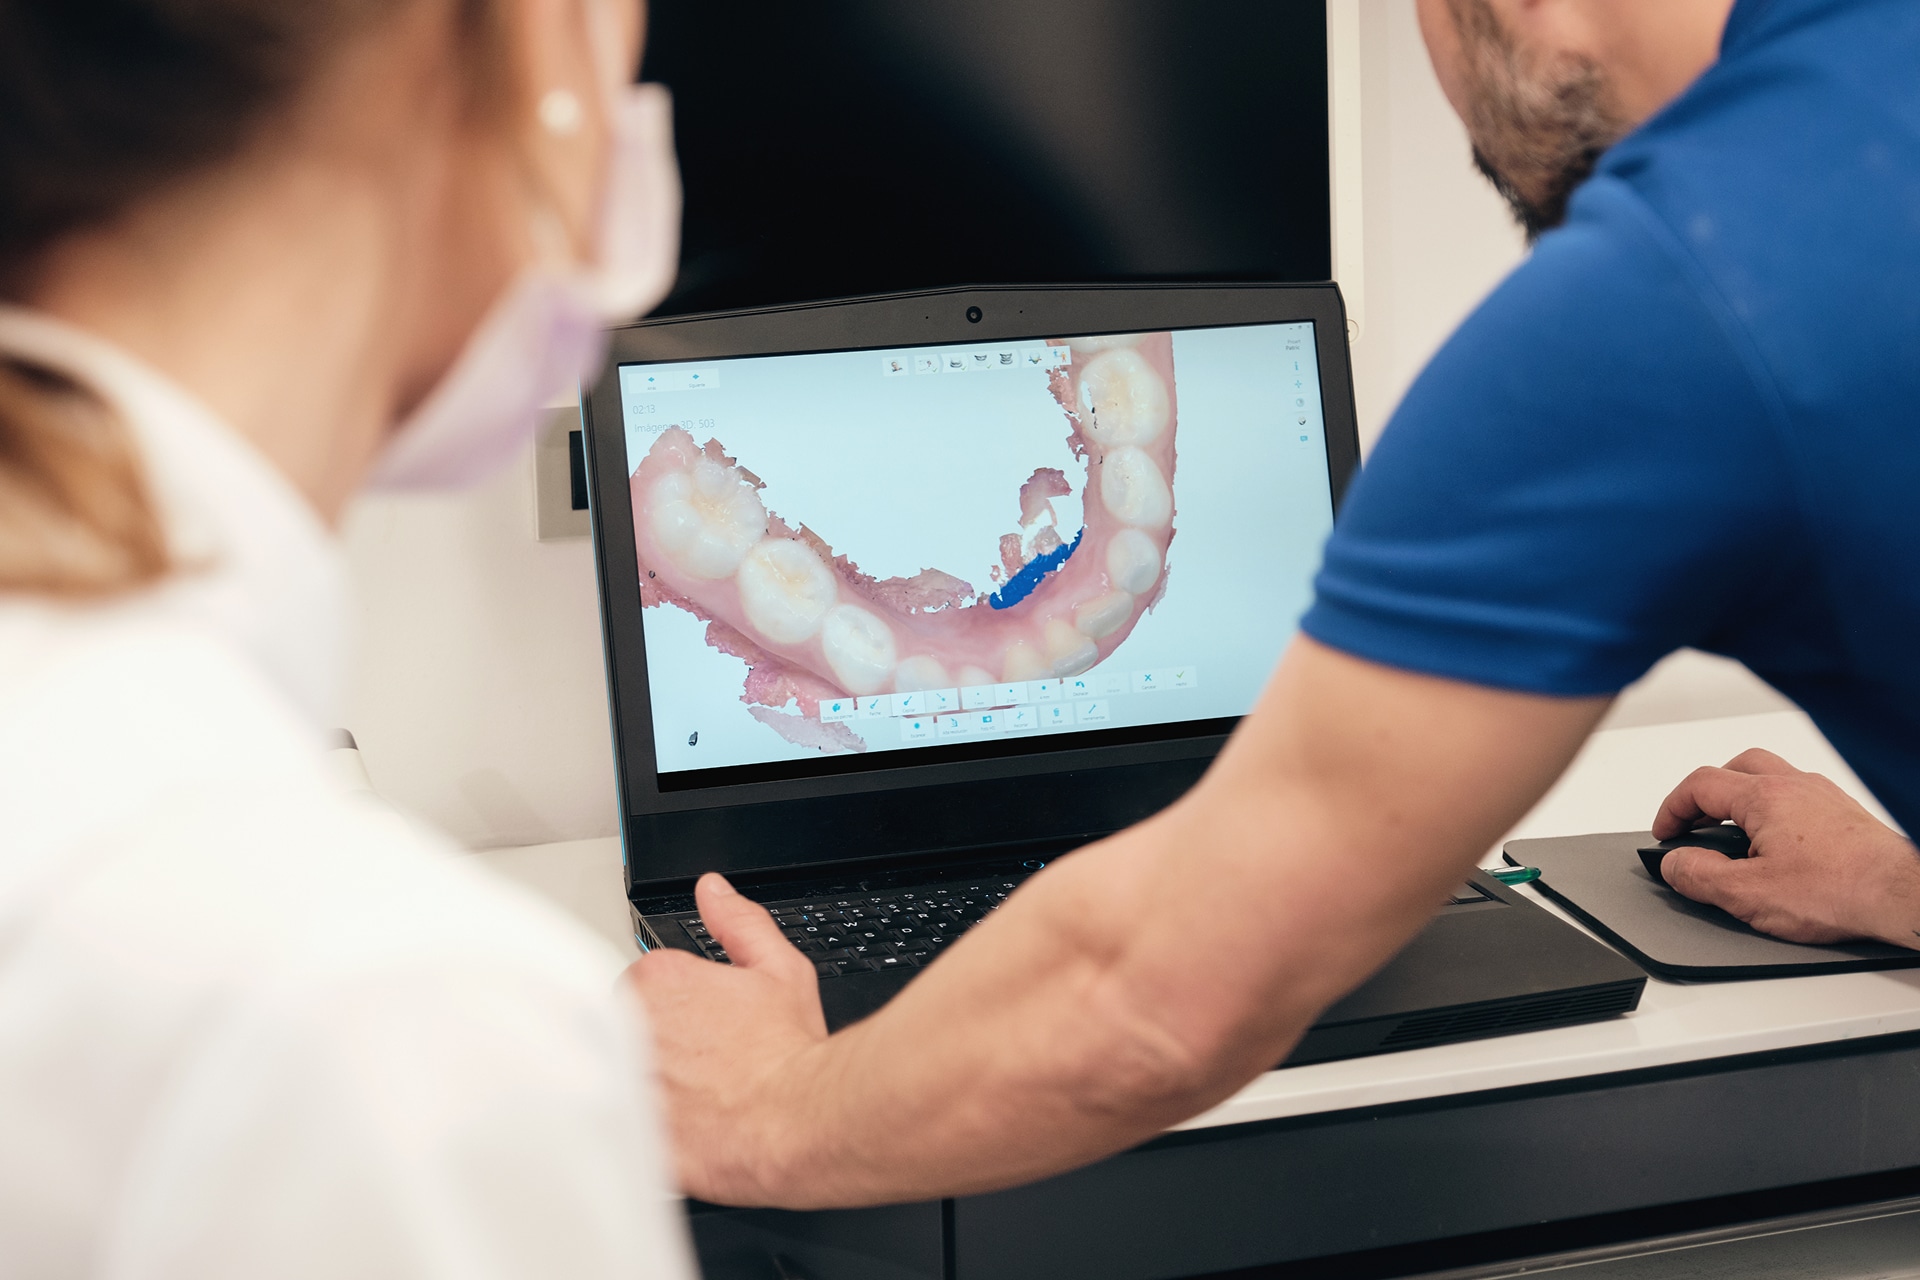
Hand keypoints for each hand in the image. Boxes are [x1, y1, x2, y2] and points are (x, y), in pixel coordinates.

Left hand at [622, 873, 828, 1204]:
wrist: (796, 1122)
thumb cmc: (788, 1052)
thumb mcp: (780, 970)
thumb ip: (739, 923)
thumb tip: (713, 891)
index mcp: (658, 979)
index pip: (646, 983)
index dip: (680, 1005)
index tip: (704, 1026)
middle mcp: (630, 1024)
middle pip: (624, 1026)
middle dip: (657, 1040)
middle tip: (702, 1062)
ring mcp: (622, 1076)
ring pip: (618, 1072)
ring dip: (648, 1080)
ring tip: (694, 1098)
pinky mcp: (622, 1126)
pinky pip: (618, 1121)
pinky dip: (642, 1124)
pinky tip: (681, 1126)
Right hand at [1653, 748, 1919, 946]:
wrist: (1903, 895)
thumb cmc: (1841, 890)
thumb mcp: (1749, 895)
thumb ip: (1700, 877)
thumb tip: (1675, 865)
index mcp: (1764, 797)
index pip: (1699, 785)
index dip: (1671, 808)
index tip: (1665, 833)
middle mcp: (1795, 785)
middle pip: (1735, 767)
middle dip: (1706, 793)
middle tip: (1695, 823)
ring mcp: (1823, 795)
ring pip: (1770, 775)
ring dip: (1742, 797)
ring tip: (1734, 831)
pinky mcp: (1845, 812)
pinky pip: (1798, 794)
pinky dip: (1775, 808)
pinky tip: (1778, 840)